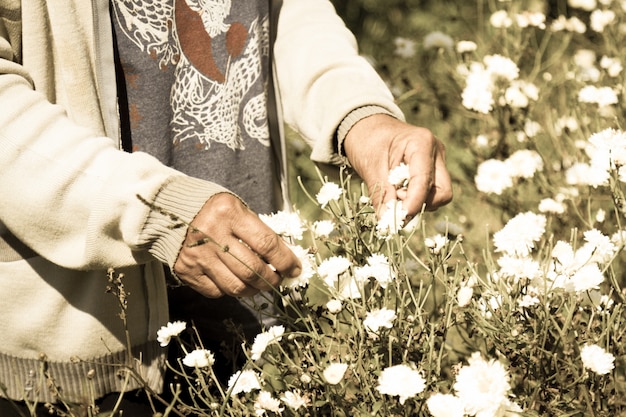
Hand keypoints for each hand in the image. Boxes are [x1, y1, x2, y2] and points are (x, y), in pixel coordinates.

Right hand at [174, 193, 301, 297]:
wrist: (169, 210)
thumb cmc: (214, 209)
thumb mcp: (238, 209)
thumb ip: (259, 231)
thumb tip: (286, 258)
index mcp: (229, 213)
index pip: (266, 244)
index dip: (285, 261)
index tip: (295, 269)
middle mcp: (212, 235)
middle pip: (252, 270)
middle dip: (272, 280)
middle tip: (279, 280)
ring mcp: (198, 256)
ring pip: (236, 287)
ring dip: (255, 290)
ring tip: (261, 284)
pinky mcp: (187, 271)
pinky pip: (217, 291)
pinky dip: (231, 290)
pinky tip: (236, 281)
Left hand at [343, 114, 451, 216]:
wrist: (367, 126)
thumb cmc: (367, 140)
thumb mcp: (370, 166)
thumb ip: (381, 194)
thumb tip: (387, 221)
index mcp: (422, 143)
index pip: (424, 181)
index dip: (413, 203)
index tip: (399, 218)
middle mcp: (435, 152)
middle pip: (442, 192)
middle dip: (421, 204)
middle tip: (396, 204)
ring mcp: (436, 161)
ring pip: (438, 195)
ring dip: (417, 203)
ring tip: (394, 194)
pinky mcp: (432, 170)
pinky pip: (430, 193)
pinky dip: (415, 199)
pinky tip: (398, 191)